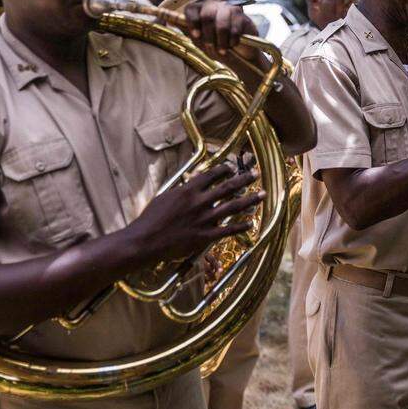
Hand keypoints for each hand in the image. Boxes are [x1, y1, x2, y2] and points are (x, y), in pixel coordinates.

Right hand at [127, 163, 263, 262]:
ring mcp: (204, 219)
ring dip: (249, 200)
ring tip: (262, 194)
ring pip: (232, 207)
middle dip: (243, 179)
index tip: (232, 167)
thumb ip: (181, 190)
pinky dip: (240, 226)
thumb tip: (190, 184)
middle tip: (255, 174)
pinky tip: (251, 223)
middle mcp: (199, 202)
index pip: (211, 175)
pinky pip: (227, 230)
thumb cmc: (151, 218)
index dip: (224, 169)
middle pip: (227, 188)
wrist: (145, 241)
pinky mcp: (204, 236)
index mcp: (188, 190)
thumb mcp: (164, 197)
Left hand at [184, 0, 259, 61]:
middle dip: (208, 36)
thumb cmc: (216, 44)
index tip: (196, 36)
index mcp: (201, 9)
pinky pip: (235, 30)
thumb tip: (167, 20)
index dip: (192, 22)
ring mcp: (230, 9)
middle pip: (207, 16)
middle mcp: (214, 6)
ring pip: (221, 24)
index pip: (191, 9)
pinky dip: (232, 41)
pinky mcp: (243, 18)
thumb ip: (187, 30)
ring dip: (221, 41)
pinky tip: (233, 45)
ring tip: (223, 51)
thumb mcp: (200, 40)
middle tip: (211, 48)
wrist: (239, 53)